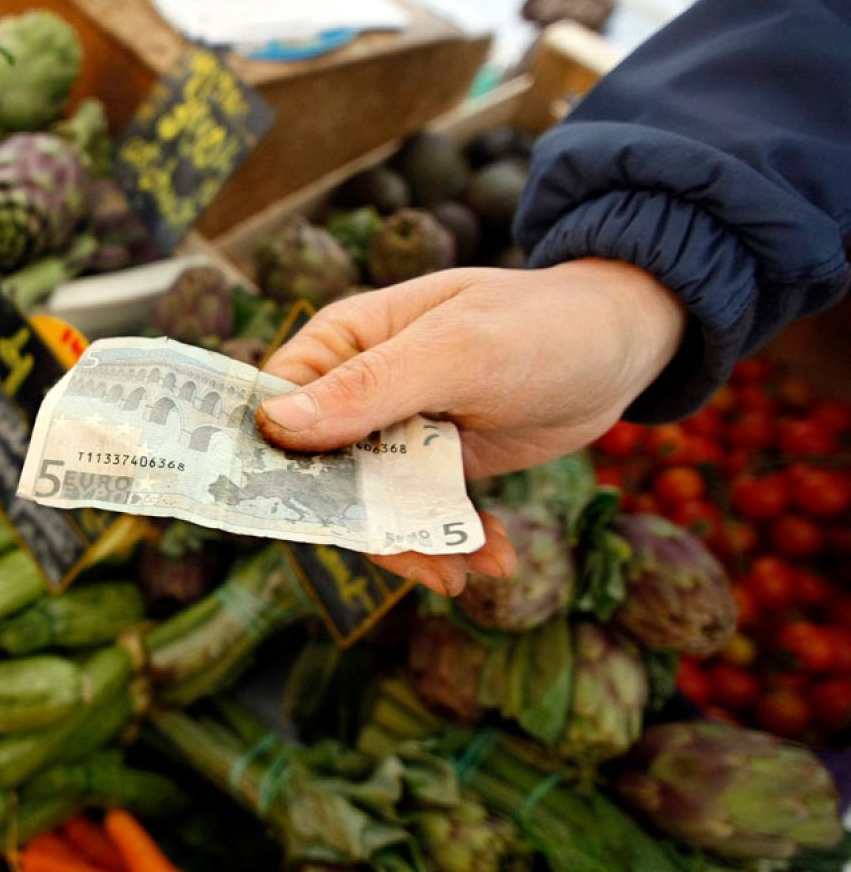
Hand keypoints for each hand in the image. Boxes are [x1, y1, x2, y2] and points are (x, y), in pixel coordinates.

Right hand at [256, 259, 685, 593]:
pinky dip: (454, 543)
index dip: (270, 462)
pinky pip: (422, 517)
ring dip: (415, 545)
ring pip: (371, 508)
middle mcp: (354, 391)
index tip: (291, 515)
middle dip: (360, 525)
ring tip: (467, 571)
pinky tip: (496, 556)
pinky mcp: (436, 468)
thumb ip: (369, 389)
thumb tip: (275, 425)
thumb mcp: (456, 353)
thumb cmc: (539, 324)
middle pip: (318, 474)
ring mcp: (395, 434)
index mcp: (339, 345)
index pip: (273, 408)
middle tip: (417, 561)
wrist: (625, 345)